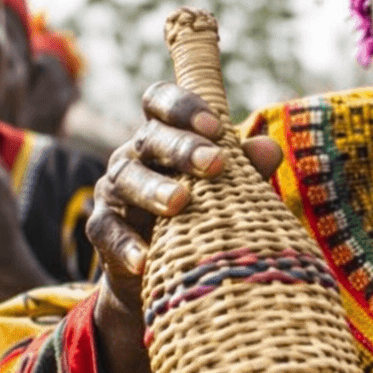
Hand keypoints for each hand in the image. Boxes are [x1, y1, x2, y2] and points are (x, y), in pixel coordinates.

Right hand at [87, 81, 282, 318]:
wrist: (166, 270)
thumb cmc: (203, 214)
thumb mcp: (227, 189)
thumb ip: (247, 168)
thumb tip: (270, 148)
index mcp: (163, 135)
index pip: (160, 102)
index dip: (184, 107)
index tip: (215, 127)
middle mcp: (134, 155)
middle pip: (149, 138)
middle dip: (182, 147)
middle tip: (215, 163)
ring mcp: (114, 190)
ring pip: (127, 179)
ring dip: (153, 189)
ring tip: (180, 202)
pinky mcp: (102, 228)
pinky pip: (108, 231)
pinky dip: (126, 244)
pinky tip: (145, 258)